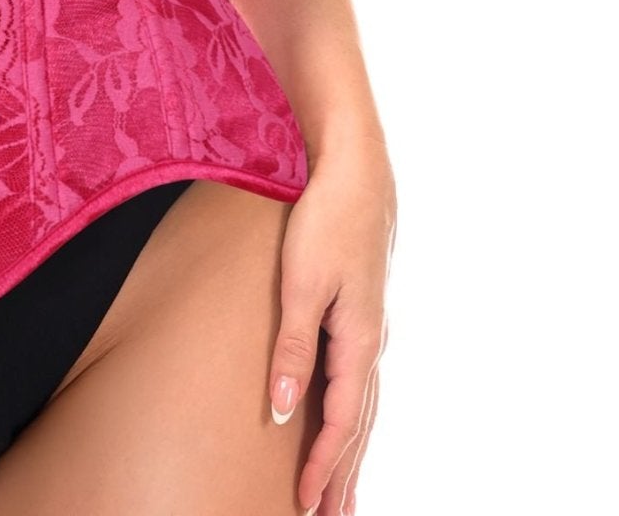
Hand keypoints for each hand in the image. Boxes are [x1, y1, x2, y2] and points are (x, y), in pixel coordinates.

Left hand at [267, 134, 395, 515]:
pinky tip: (349, 421)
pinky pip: (360, 381)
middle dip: (344, 476)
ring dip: (352, 452)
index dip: (321, 466)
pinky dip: (355, 415)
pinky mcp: (363, 310)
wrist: (356, 171)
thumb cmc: (325, 221)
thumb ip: (293, 349)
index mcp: (359, 342)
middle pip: (360, 427)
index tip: (303, 504)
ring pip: (364, 406)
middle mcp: (372, 343)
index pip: (341, 423)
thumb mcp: (301, 284)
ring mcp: (371, 327)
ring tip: (342, 491)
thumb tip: (281, 410)